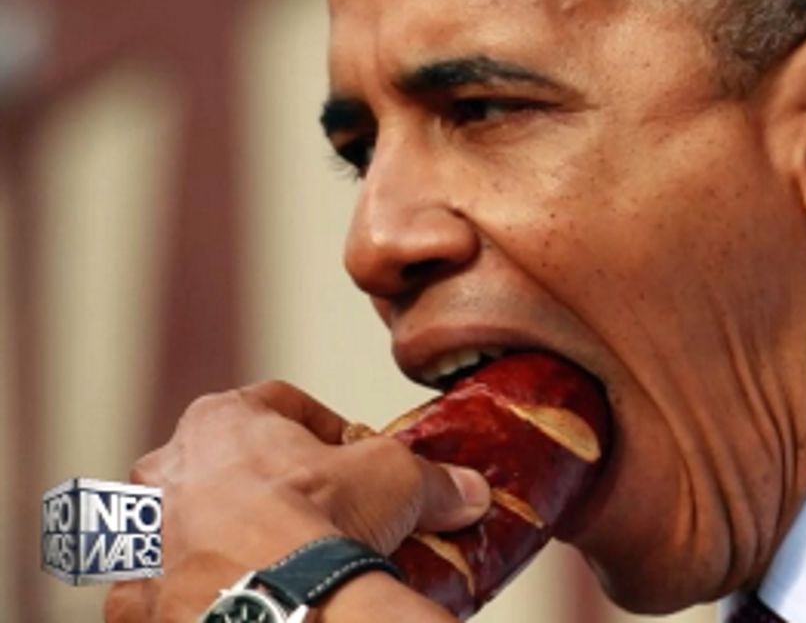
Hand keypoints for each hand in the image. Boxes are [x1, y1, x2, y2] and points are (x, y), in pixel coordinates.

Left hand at [103, 380, 490, 621]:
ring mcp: (143, 535)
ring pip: (173, 523)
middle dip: (259, 481)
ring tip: (264, 559)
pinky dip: (175, 595)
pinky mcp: (138, 596)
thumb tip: (468, 490)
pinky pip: (147, 590)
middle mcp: (168, 470)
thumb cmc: (322, 524)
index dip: (322, 427)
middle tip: (307, 509)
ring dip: (209, 534)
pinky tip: (217, 600)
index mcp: (222, 420)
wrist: (278, 607)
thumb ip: (431, 476)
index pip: (277, 404)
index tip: (349, 452)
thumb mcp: (398, 479)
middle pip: (218, 461)